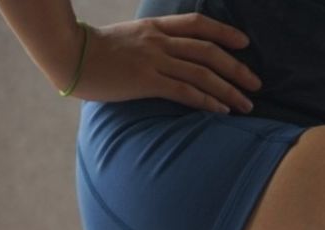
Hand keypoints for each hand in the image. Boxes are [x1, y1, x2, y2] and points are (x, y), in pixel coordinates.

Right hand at [72, 14, 262, 112]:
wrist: (68, 54)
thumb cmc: (93, 52)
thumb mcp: (127, 39)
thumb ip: (148, 44)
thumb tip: (164, 59)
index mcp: (155, 26)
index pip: (198, 24)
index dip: (225, 32)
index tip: (245, 43)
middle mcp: (159, 41)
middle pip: (209, 50)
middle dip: (237, 68)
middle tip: (256, 84)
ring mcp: (154, 60)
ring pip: (203, 73)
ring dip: (229, 90)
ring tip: (246, 105)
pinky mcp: (146, 81)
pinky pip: (185, 91)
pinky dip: (207, 101)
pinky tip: (221, 111)